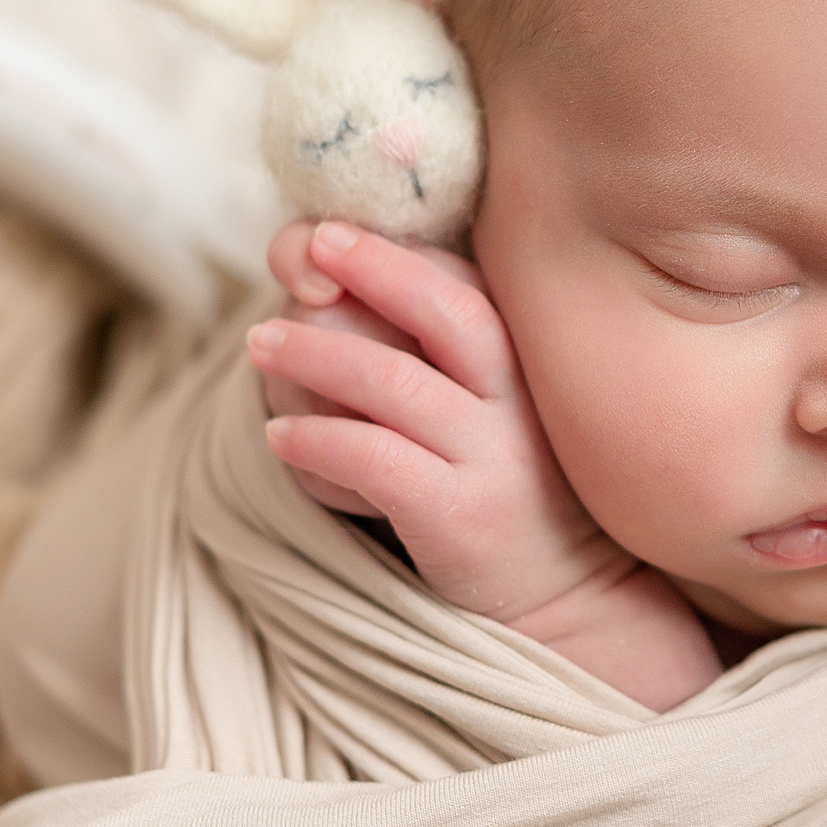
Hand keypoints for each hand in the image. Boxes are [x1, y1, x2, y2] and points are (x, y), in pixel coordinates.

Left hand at [249, 221, 629, 619]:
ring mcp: (495, 454)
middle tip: (305, 256)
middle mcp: (519, 395)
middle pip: (444, 306)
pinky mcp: (462, 515)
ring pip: (395, 381)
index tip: (327, 236)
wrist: (566, 589)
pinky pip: (378, 461)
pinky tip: (280, 435)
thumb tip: (331, 288)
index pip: (457, 276)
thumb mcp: (482, 403)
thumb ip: (430, 349)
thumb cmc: (500, 479)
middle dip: (369, 268)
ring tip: (261, 343)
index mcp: (526, 355)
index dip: (388, 250)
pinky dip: (318, 439)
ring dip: (315, 354)